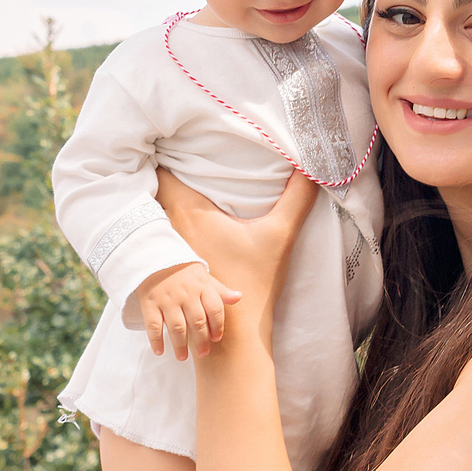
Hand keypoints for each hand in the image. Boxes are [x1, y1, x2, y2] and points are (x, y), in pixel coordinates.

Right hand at [134, 262, 238, 359]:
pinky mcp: (149, 303)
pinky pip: (153, 325)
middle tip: (203, 354)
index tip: (216, 339)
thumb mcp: (203, 276)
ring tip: (183, 357)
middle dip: (201, 341)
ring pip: (177, 327)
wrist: (153, 257)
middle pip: (197, 322)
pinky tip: (159, 351)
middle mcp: (186, 294)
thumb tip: (239, 297)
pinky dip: (156, 340)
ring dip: (180, 345)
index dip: (218, 326)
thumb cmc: (183, 270)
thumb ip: (220, 290)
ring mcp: (167, 299)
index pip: (215, 309)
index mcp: (201, 286)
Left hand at [154, 168, 317, 348]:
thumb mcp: (280, 234)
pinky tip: (183, 221)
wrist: (235, 333)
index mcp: (189, 212)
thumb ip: (298, 197)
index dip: (162, 153)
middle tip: (179, 151)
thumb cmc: (254, 280)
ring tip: (187, 190)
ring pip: (157, 213)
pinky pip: (161, 236)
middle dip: (163, 171)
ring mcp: (168, 249)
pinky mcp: (172, 267)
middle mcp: (171, 227)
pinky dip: (165, 225)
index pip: (161, 172)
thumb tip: (316, 165)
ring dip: (164, 198)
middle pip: (156, 189)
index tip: (171, 137)